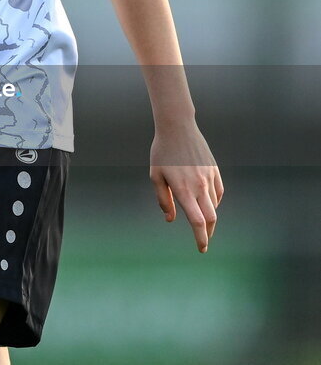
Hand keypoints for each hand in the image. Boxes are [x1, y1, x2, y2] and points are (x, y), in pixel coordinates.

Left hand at [149, 121, 223, 252]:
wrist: (177, 127)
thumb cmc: (162, 152)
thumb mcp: (156, 176)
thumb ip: (163, 199)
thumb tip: (170, 219)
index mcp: (183, 190)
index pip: (197, 222)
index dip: (200, 238)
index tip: (201, 248)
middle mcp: (199, 186)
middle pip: (211, 219)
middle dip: (208, 233)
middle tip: (203, 240)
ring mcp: (209, 177)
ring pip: (214, 205)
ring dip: (209, 216)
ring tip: (200, 219)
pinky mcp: (214, 170)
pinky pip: (218, 192)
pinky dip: (214, 201)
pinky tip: (207, 202)